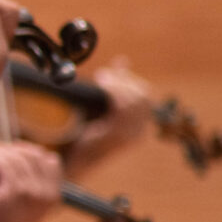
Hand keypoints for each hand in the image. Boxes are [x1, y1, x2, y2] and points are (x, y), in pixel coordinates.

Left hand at [0, 141, 61, 221]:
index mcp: (54, 195)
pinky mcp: (13, 192)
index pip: (51, 162)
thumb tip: (21, 153)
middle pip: (33, 156)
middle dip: (14, 148)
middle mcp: (47, 193)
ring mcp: (32, 192)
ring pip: (17, 158)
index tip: (15, 149)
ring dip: (0, 150)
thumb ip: (32, 182)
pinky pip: (4, 164)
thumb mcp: (28, 203)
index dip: (32, 151)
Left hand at [65, 57, 151, 174]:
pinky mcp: (118, 136)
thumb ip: (115, 86)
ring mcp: (130, 135)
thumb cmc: (88, 133)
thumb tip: (122, 61)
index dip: (130, 80)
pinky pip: (123, 108)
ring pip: (134, 101)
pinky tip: (102, 85)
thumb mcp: (103, 108)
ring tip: (102, 78)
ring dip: (118, 84)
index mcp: (138, 126)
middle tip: (105, 74)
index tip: (112, 71)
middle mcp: (139, 132)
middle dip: (124, 80)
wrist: (76, 160)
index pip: (145, 96)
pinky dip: (114, 92)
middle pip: (143, 97)